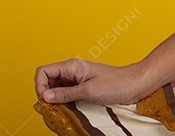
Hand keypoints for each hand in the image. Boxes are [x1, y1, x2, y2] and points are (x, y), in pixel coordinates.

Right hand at [34, 57, 151, 105]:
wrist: (135, 84)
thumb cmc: (117, 84)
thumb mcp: (89, 91)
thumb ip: (66, 94)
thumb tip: (45, 95)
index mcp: (72, 66)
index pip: (43, 71)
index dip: (39, 86)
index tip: (45, 100)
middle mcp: (72, 71)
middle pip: (47, 80)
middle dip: (46, 94)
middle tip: (53, 107)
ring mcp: (77, 80)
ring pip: (55, 89)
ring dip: (55, 99)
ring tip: (62, 109)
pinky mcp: (82, 88)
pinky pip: (66, 94)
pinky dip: (64, 102)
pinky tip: (70, 109)